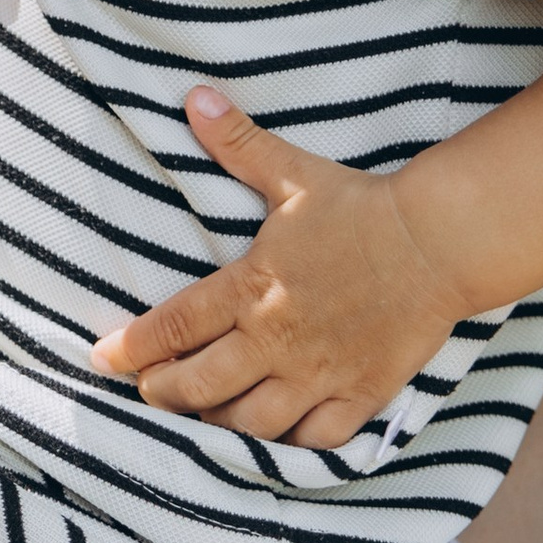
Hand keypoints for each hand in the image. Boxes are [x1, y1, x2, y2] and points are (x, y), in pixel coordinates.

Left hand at [93, 87, 468, 450]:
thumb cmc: (361, 208)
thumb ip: (237, 143)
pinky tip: (270, 438)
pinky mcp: (359, 393)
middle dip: (163, 394)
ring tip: (202, 415)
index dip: (132, 348)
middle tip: (149, 392)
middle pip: (199, 386)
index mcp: (251, 287)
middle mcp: (276, 338)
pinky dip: (286, 445)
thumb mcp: (292, 172)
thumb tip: (195, 98)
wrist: (439, 242)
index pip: (173, 327)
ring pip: (249, 422)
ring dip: (216, 424)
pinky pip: (312, 439)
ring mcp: (318, 373)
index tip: (103, 358)